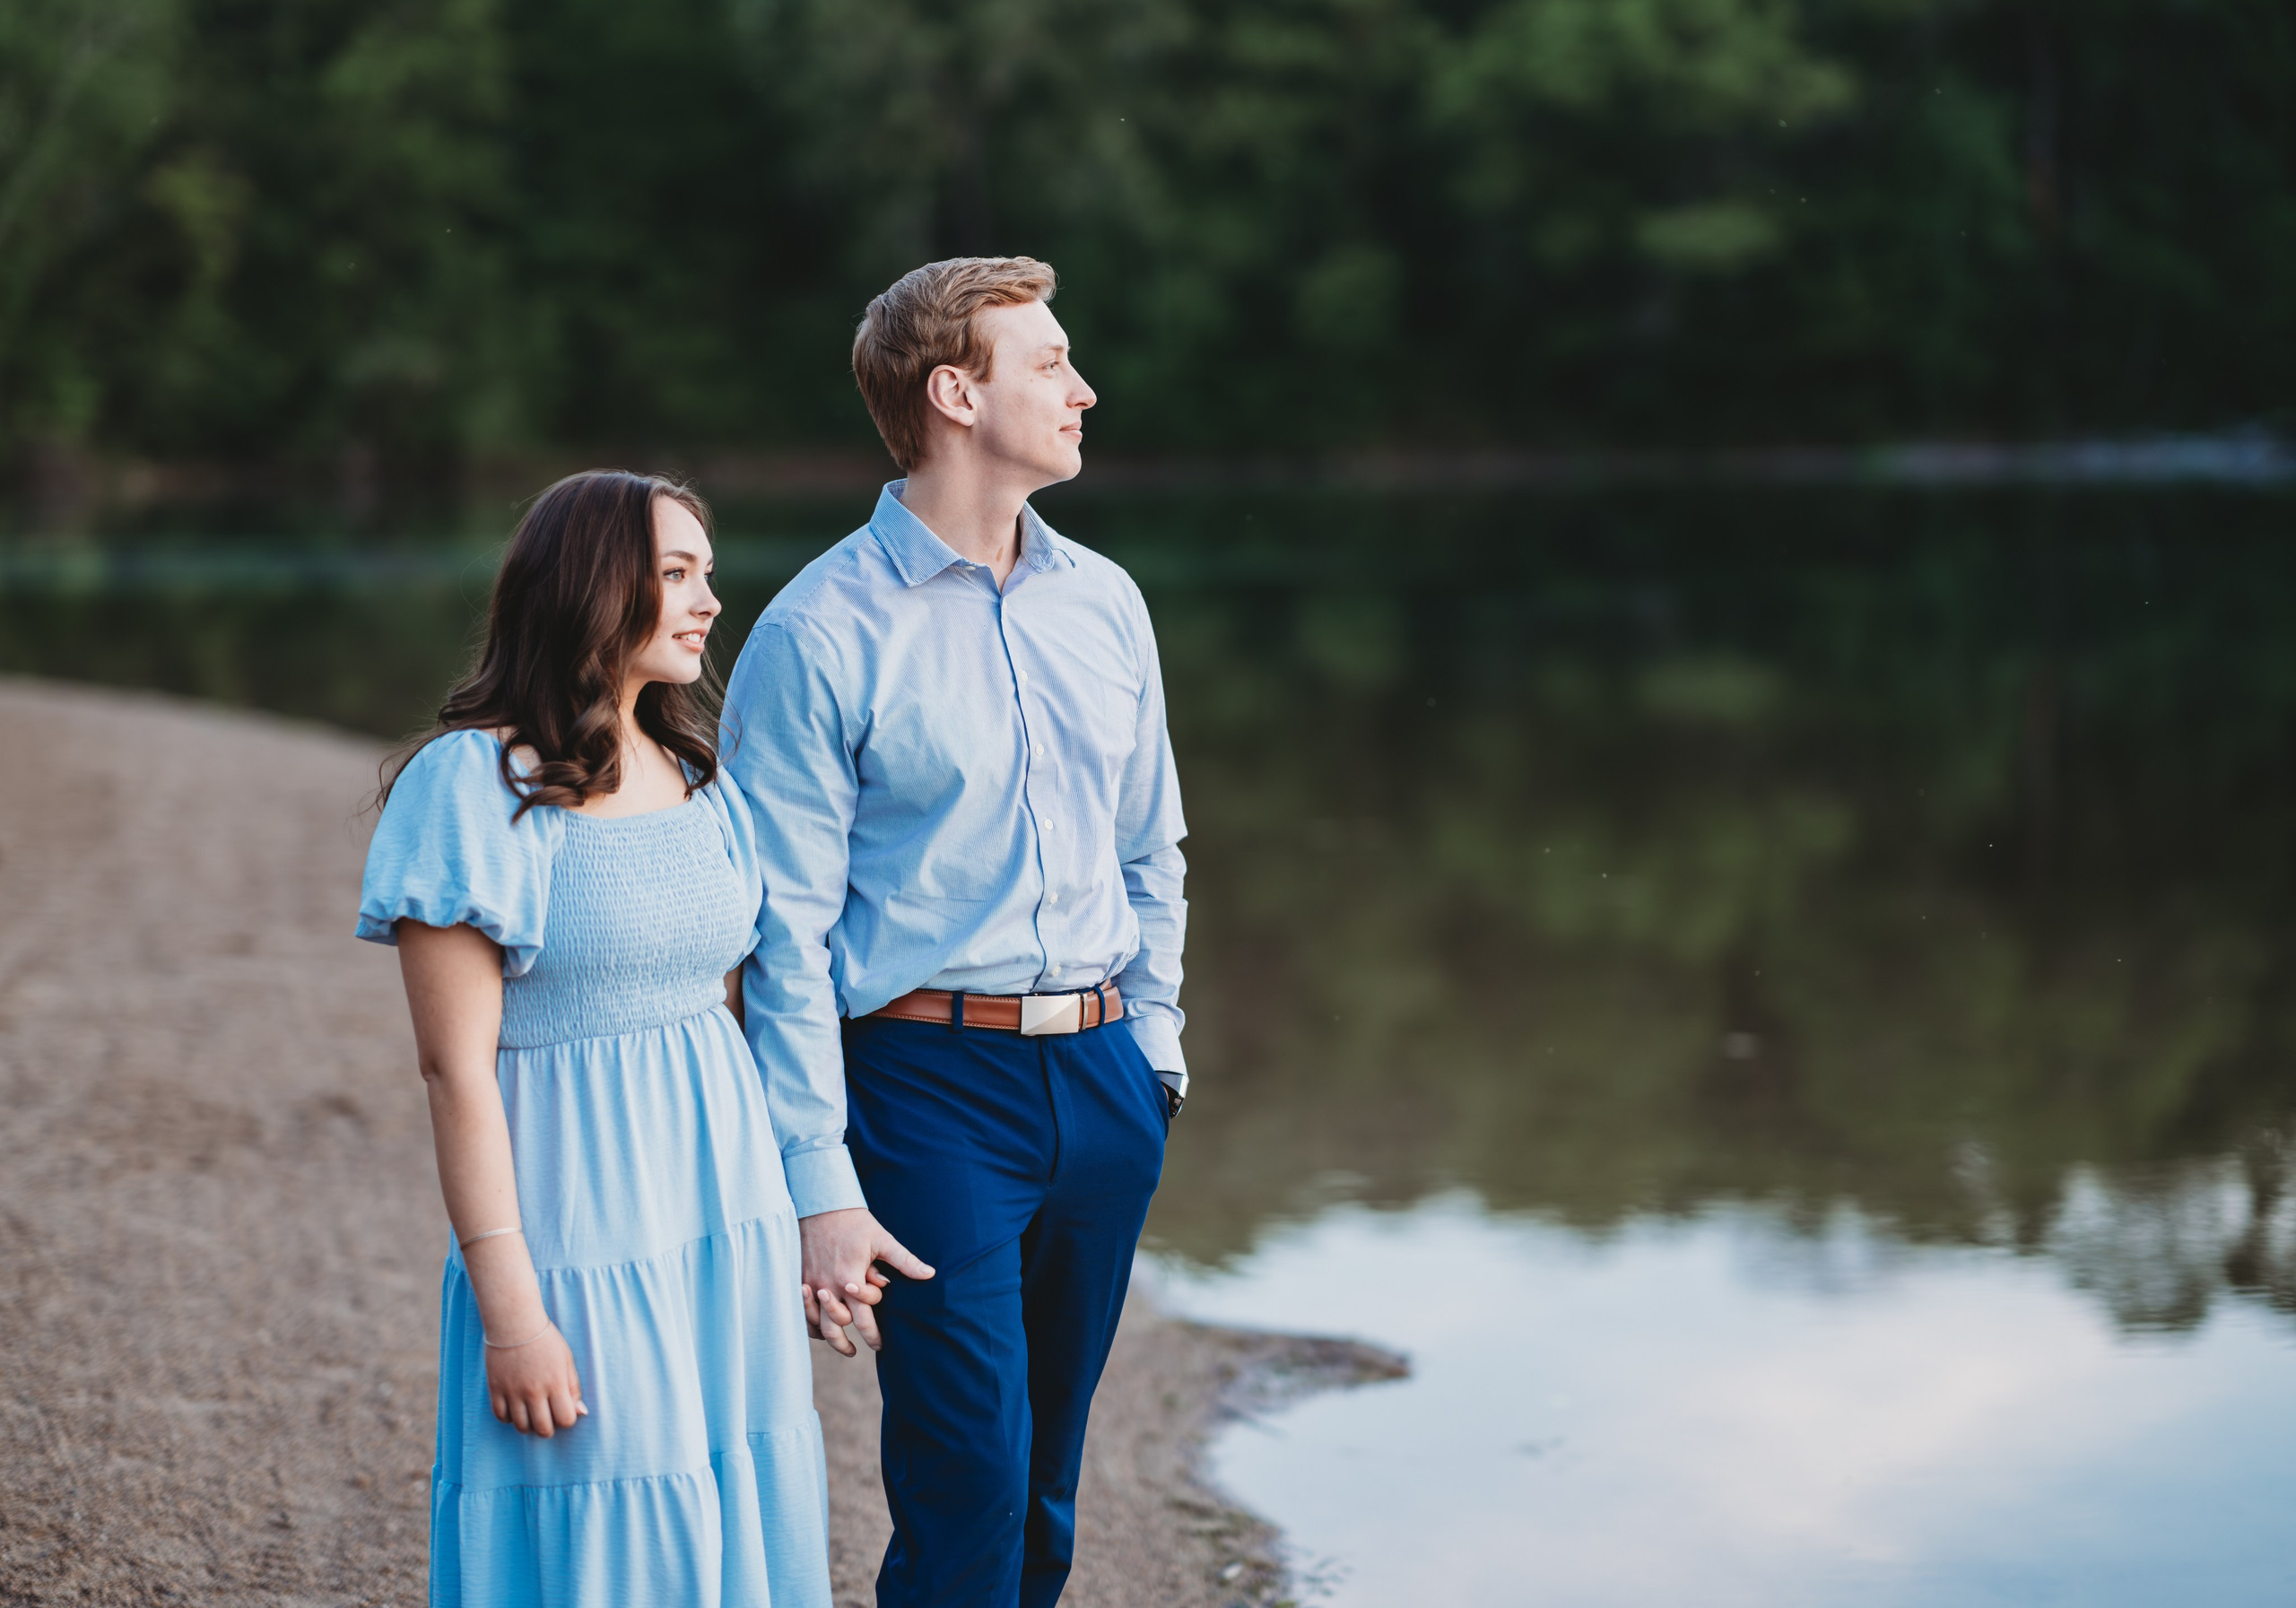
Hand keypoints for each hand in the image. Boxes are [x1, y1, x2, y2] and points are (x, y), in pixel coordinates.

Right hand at [485, 1324, 586, 1436]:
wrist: (515, 1323)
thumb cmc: (545, 1340)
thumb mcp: (566, 1360)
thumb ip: (573, 1388)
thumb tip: (581, 1413)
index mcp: (556, 1383)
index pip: (566, 1420)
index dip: (567, 1419)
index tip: (563, 1410)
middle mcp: (534, 1391)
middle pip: (543, 1429)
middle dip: (548, 1428)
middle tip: (547, 1417)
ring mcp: (513, 1391)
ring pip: (521, 1427)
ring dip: (528, 1425)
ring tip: (531, 1413)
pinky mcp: (496, 1389)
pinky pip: (501, 1416)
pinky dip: (509, 1418)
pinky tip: (515, 1408)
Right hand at [799, 1208, 933, 1356]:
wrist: (819, 1205)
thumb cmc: (854, 1222)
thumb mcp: (882, 1239)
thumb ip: (904, 1261)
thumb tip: (930, 1274)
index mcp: (850, 1278)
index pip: (866, 1313)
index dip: (876, 1318)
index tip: (884, 1329)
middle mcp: (828, 1287)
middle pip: (842, 1326)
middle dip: (860, 1339)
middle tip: (877, 1346)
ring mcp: (811, 1286)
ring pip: (820, 1325)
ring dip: (835, 1341)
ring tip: (848, 1350)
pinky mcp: (800, 1281)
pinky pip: (804, 1314)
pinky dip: (813, 1327)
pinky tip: (824, 1332)